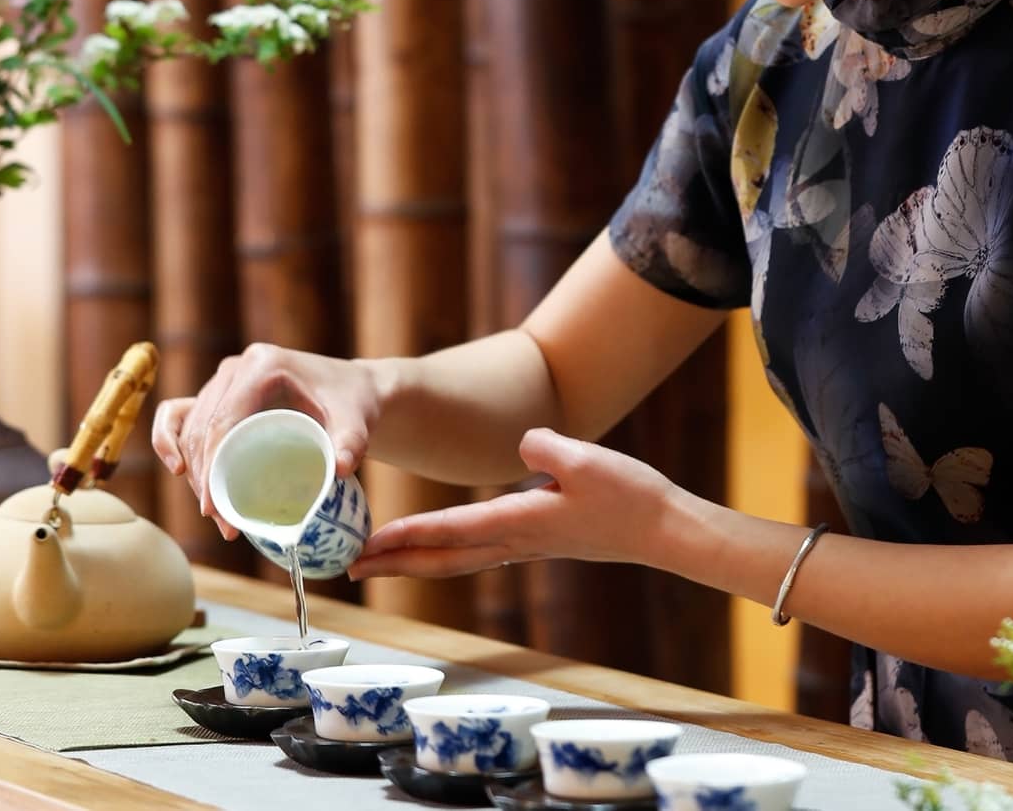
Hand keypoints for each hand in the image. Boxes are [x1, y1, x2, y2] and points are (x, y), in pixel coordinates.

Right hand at [152, 344, 379, 536]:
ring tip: (219, 515)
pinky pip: (181, 415)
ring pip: (191, 429)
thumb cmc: (352, 403)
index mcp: (263, 366)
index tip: (216, 509)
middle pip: (203, 429)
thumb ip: (351, 443)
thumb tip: (340, 469)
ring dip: (196, 474)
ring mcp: (225, 380)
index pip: (223, 420)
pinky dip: (171, 441)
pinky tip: (178, 470)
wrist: (353, 391)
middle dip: (206, 480)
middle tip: (226, 524)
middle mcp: (237, 368)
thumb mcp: (357, 421)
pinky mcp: (220, 394)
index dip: (213, 466)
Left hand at [349, 427, 689, 581]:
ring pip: (457, 559)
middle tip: (350, 569)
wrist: (662, 529)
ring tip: (380, 563)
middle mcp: (516, 540)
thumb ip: (546, 448)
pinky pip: (478, 552)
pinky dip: (447, 553)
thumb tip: (521, 442)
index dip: (408, 536)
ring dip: (415, 562)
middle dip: (395, 563)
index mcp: (521, 521)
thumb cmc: (629, 495)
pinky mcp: (538, 540)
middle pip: (443, 557)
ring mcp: (526, 545)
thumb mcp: (587, 460)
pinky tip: (441, 550)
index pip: (452, 531)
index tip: (368, 546)